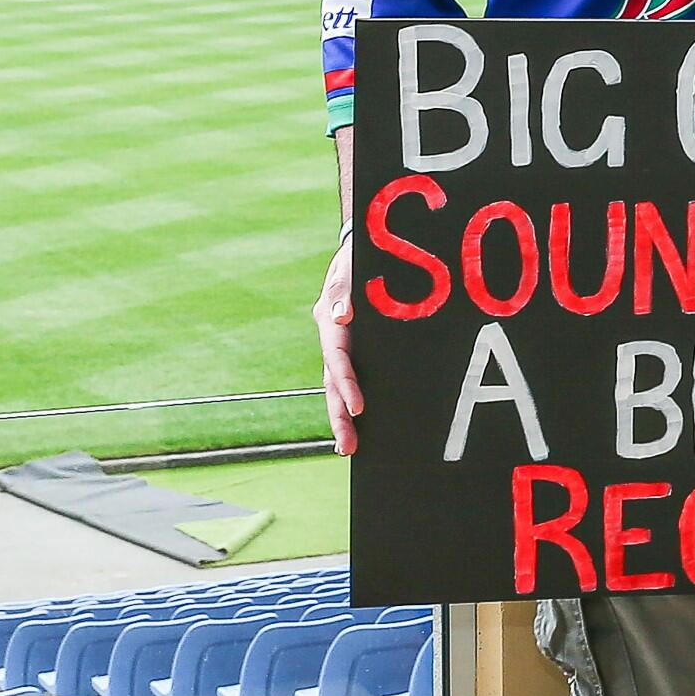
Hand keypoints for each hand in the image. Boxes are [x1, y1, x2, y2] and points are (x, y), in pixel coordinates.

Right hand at [316, 236, 362, 454]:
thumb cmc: (360, 255)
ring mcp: (340, 345)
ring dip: (341, 417)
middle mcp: (332, 338)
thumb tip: (341, 316)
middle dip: (339, 416)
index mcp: (330, 322)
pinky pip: (349, 379)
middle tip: (348, 447)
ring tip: (348, 448)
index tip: (359, 408)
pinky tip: (358, 425)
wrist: (363, 247)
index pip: (337, 360)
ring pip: (337, 387)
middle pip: (332, 383)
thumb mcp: (351, 265)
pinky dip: (349, 401)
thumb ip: (343, 288)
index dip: (347, 384)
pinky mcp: (353, 347)